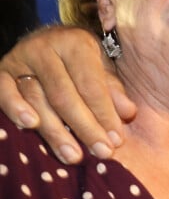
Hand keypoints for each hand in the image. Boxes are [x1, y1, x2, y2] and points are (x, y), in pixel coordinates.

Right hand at [0, 26, 135, 162]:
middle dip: (85, 128)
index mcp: (76, 43)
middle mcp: (45, 48)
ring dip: (56, 132)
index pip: (91, 84)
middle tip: (101, 152)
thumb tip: (127, 113)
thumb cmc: (80, 62)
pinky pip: (5, 92)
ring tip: (73, 156)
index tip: (116, 140)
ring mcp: (20, 59)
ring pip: (38, 100)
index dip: (104, 114)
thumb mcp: (101, 68)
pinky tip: (31, 125)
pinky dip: (16, 109)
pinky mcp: (2, 71)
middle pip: (65, 96)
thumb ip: (113, 91)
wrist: (45, 42)